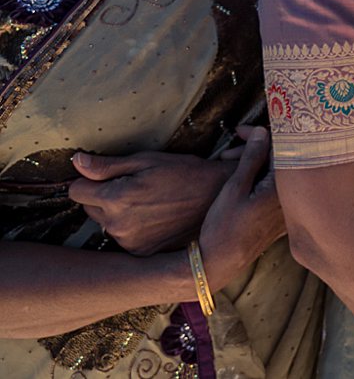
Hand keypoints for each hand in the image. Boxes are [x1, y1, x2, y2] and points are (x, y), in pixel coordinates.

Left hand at [69, 148, 234, 255]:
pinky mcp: (140, 252)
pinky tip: (154, 218)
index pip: (76, 190)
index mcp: (116, 198)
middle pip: (89, 208)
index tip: (108, 177)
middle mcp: (117, 224)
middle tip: (134, 188)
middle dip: (103, 197)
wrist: (219, 198)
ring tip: (148, 203)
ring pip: (105, 223)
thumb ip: (108, 165)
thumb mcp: (148, 160)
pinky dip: (132, 228)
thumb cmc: (185, 173)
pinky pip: (123, 238)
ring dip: (117, 214)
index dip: (90, 180)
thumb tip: (76, 162)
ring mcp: (129, 241)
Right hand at [194, 127, 287, 287]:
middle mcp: (293, 196)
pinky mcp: (281, 215)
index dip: (258, 134)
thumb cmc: (224, 227)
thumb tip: (262, 131)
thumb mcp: (234, 188)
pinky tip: (242, 180)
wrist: (219, 263)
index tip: (238, 133)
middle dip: (255, 149)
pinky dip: (261, 178)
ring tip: (229, 165)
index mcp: (284, 186)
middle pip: (281, 158)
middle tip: (228, 154)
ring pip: (278, 172)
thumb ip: (252, 158)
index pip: (282, 146)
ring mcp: (288, 207)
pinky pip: (277, 187)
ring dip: (256, 163)